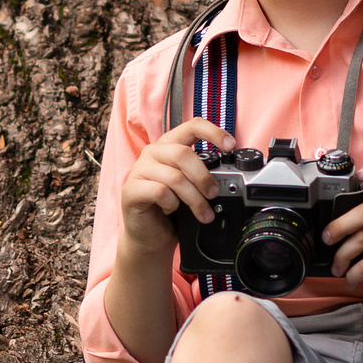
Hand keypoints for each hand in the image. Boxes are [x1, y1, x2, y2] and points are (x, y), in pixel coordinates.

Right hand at [117, 117, 235, 257]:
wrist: (149, 236)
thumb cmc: (171, 209)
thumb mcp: (191, 187)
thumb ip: (202, 175)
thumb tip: (226, 178)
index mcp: (170, 146)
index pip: (191, 126)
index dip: (213, 132)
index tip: (230, 146)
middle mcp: (153, 152)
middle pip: (183, 154)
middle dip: (203, 177)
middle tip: (213, 194)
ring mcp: (140, 169)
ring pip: (174, 177)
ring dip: (194, 198)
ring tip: (203, 213)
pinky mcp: (131, 189)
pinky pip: (160, 192)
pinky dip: (172, 204)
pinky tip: (171, 209)